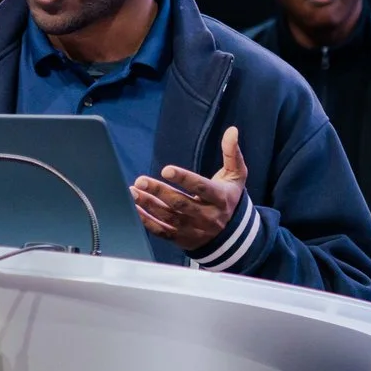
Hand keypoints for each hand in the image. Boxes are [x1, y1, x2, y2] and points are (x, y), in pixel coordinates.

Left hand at [134, 126, 248, 252]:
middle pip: (181, 204)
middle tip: (141, 181)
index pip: (202, 188)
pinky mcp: (182, 239)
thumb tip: (232, 131)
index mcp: (221, 199)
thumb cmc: (229, 197)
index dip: (184, 179)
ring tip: (133, 192)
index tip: (166, 170)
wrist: (232, 235)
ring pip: (168, 218)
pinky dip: (146, 221)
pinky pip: (162, 231)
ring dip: (149, 204)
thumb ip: (232, 153)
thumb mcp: (236, 176)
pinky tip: (135, 208)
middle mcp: (208, 216)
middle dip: (160, 192)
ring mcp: (194, 229)